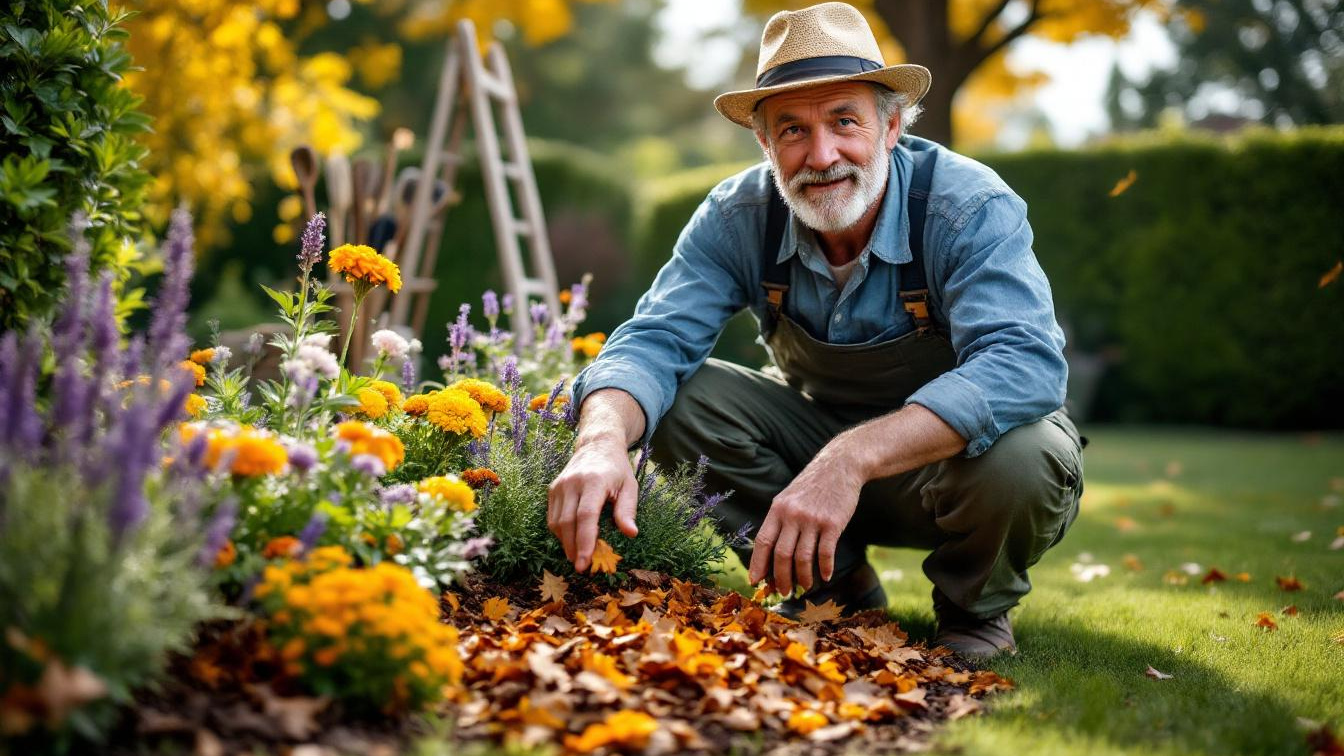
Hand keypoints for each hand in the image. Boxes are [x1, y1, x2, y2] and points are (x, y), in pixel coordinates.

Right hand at [547, 435, 638, 571]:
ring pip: (556, 522)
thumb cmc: (617, 469)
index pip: (586, 516)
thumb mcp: (630, 486)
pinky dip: (560, 533)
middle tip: (581, 568)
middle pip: (567, 522)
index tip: (584, 563)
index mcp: (594, 481)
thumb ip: (627, 510)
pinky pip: (552, 517)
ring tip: (578, 556)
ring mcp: (559, 485)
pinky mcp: (552, 489)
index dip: (585, 541)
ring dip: (565, 543)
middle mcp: (572, 483)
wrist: (597, 445)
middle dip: (573, 548)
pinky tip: (571, 540)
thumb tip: (631, 534)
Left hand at [748, 456, 861, 594]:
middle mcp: (792, 515)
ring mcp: (812, 519)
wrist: (840, 466)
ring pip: (802, 558)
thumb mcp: (789, 498)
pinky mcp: (832, 523)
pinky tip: (826, 576)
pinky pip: (826, 553)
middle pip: (781, 555)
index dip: (757, 564)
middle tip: (784, 591)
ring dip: (803, 578)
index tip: (755, 581)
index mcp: (777, 509)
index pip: (763, 542)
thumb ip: (780, 521)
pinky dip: (825, 568)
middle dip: (781, 578)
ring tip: (805, 587)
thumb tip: (772, 554)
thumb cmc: (813, 486)